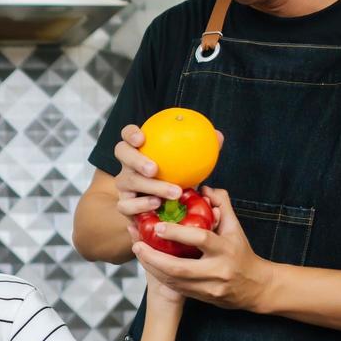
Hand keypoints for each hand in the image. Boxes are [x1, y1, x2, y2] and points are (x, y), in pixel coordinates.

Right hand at [113, 124, 222, 243]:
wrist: (169, 207)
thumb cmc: (178, 179)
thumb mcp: (191, 165)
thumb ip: (203, 150)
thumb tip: (218, 136)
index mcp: (140, 149)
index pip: (128, 134)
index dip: (131, 133)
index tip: (142, 138)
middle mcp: (128, 164)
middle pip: (122, 153)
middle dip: (136, 159)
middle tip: (154, 169)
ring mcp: (124, 185)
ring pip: (127, 181)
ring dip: (149, 187)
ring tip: (172, 193)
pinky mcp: (125, 205)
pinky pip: (126, 205)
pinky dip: (140, 206)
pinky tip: (157, 205)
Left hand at [133, 188, 270, 310]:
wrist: (255, 288)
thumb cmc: (241, 252)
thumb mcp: (235, 228)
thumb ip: (222, 205)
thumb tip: (204, 188)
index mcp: (226, 249)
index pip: (201, 239)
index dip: (178, 233)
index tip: (158, 226)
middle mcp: (218, 270)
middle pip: (180, 268)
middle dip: (154, 258)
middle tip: (137, 244)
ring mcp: (209, 287)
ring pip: (174, 281)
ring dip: (152, 267)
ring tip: (138, 252)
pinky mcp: (202, 298)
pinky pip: (176, 288)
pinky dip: (160, 276)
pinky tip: (148, 264)